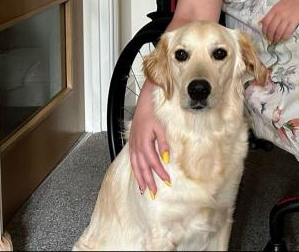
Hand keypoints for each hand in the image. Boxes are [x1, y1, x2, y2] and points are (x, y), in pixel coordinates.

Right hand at [128, 83, 170, 197]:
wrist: (143, 105)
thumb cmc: (153, 115)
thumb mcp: (161, 128)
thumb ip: (163, 144)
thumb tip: (166, 159)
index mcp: (145, 144)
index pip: (154, 163)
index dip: (160, 173)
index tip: (167, 182)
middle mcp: (137, 147)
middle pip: (143, 169)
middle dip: (148, 182)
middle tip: (154, 194)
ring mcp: (133, 147)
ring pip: (135, 167)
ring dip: (140, 179)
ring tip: (144, 191)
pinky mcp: (131, 145)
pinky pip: (132, 161)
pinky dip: (135, 171)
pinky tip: (138, 176)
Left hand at [260, 0, 298, 43]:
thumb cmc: (292, 1)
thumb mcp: (279, 4)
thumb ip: (271, 12)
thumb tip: (262, 21)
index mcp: (275, 9)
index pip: (266, 21)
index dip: (264, 29)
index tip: (264, 34)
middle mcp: (280, 13)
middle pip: (271, 28)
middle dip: (270, 36)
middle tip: (270, 39)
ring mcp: (287, 18)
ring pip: (279, 31)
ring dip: (276, 38)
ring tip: (276, 41)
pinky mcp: (294, 22)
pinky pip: (288, 32)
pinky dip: (284, 37)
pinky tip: (283, 39)